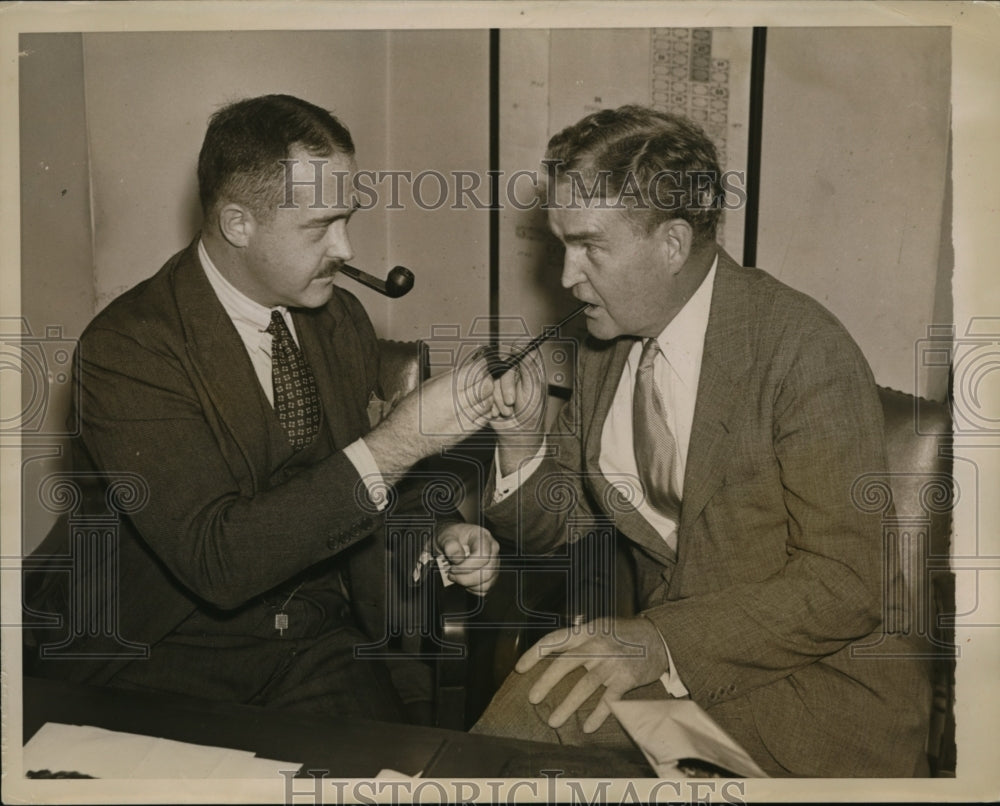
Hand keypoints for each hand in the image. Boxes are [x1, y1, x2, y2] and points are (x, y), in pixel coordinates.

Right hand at [366, 355, 494, 475]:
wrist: (406, 437)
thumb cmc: (412, 410)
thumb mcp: (428, 385)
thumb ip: (450, 377)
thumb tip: (466, 368)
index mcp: (447, 389)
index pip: (476, 371)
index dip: (481, 365)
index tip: (480, 364)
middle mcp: (458, 404)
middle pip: (486, 386)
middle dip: (486, 378)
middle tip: (481, 377)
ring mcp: (463, 419)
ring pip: (489, 402)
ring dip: (487, 394)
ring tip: (478, 392)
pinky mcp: (466, 432)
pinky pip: (485, 417)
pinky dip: (485, 410)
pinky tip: (476, 406)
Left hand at [434, 523, 498, 595]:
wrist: (452, 542)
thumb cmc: (451, 538)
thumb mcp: (445, 537)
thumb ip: (450, 545)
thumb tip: (458, 559)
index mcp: (483, 537)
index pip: (482, 557)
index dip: (466, 567)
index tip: (452, 568)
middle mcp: (492, 549)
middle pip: (486, 572)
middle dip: (465, 578)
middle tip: (451, 575)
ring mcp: (494, 562)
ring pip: (486, 583)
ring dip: (468, 584)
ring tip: (457, 577)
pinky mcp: (492, 574)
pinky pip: (485, 588)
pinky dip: (472, 589)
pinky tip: (464, 580)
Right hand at [489, 346, 546, 430]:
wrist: (519, 433)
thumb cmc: (531, 413)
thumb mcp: (534, 390)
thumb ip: (529, 368)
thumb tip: (526, 348)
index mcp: (525, 369)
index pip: (514, 355)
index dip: (510, 360)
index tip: (509, 367)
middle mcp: (511, 373)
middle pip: (500, 368)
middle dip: (505, 387)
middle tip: (511, 401)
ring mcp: (499, 383)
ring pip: (491, 381)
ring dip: (498, 399)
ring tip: (508, 411)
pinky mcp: (489, 393)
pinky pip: (482, 392)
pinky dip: (490, 403)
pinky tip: (498, 412)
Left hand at [516, 617, 668, 732]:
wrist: (659, 638)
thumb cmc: (623, 634)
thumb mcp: (599, 626)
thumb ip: (578, 637)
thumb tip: (551, 650)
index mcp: (586, 631)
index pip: (554, 640)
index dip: (535, 653)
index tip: (519, 669)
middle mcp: (597, 645)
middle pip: (566, 664)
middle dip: (546, 682)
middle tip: (532, 699)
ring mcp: (612, 662)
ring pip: (584, 686)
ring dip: (567, 706)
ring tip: (553, 721)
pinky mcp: (627, 678)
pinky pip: (609, 700)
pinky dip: (597, 715)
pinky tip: (587, 727)